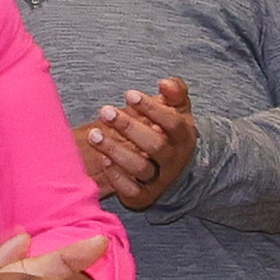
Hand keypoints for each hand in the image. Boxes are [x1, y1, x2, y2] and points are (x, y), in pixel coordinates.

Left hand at [75, 81, 196, 209]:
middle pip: (155, 145)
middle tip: (106, 111)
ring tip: (94, 134)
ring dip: (115, 150)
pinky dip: (115, 175)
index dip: (152, 108)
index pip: (172, 123)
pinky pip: (130, 189)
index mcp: (184, 137)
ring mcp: (159, 181)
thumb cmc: (170, 133)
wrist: (176, 174)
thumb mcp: (179, 110)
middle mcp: (173, 161)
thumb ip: (175, 92)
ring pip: (140, 167)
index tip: (129, 94)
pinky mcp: (143, 196)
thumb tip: (164, 83)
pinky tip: (102, 158)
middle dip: (129, 127)